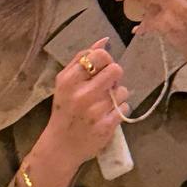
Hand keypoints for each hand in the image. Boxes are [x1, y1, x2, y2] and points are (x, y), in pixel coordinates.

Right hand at [42, 35, 129, 169]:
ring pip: (123, 91)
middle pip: (116, 70)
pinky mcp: (106, 126)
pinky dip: (119, 110)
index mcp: (69, 80)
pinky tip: (107, 114)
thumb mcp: (64, 83)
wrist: (61, 146)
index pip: (100, 56)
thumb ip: (82, 59)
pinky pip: (125, 107)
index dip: (106, 60)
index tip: (102, 69)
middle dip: (115, 77)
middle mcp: (82, 94)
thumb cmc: (64, 111)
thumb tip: (105, 40)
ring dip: (117, 95)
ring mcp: (95, 112)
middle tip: (106, 86)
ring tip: (104, 103)